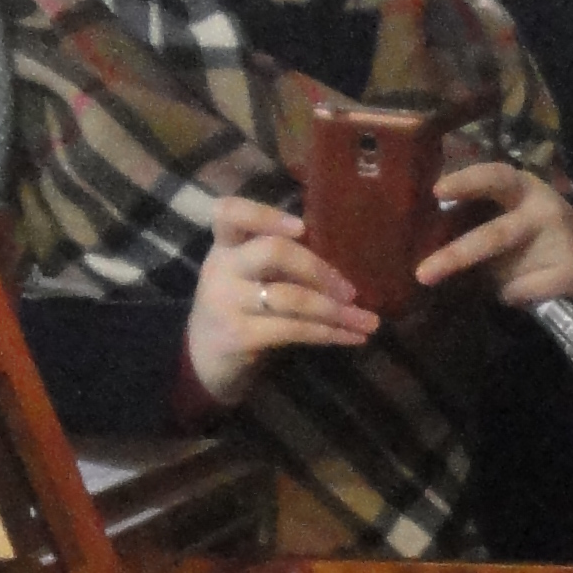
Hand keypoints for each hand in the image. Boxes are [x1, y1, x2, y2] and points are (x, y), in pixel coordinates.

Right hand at [186, 194, 376, 404]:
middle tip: (351, 291)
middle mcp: (221, 268)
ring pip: (291, 297)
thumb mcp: (249, 276)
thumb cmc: (240, 309)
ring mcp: (226, 302)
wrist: (205, 359)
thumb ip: (279, 260)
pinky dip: (329, 334)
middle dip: (319, 269)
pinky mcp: (238, 335)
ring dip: (335, 310)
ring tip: (368, 321)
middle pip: (273, 251)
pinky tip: (354, 337)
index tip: (302, 228)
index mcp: (225, 246)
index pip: (230, 212)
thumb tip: (343, 258)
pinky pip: (293, 329)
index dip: (266, 215)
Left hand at [412, 157, 572, 308]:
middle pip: (496, 235)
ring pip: (508, 270)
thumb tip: (421, 233)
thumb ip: (473, 218)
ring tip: (446, 289)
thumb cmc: (534, 231)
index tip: (437, 192)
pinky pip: (522, 291)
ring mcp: (560, 242)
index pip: (496, 177)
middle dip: (456, 256)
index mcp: (523, 188)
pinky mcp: (569, 273)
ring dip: (477, 283)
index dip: (467, 182)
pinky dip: (508, 295)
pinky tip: (509, 292)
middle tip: (423, 273)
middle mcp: (542, 210)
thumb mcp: (509, 211)